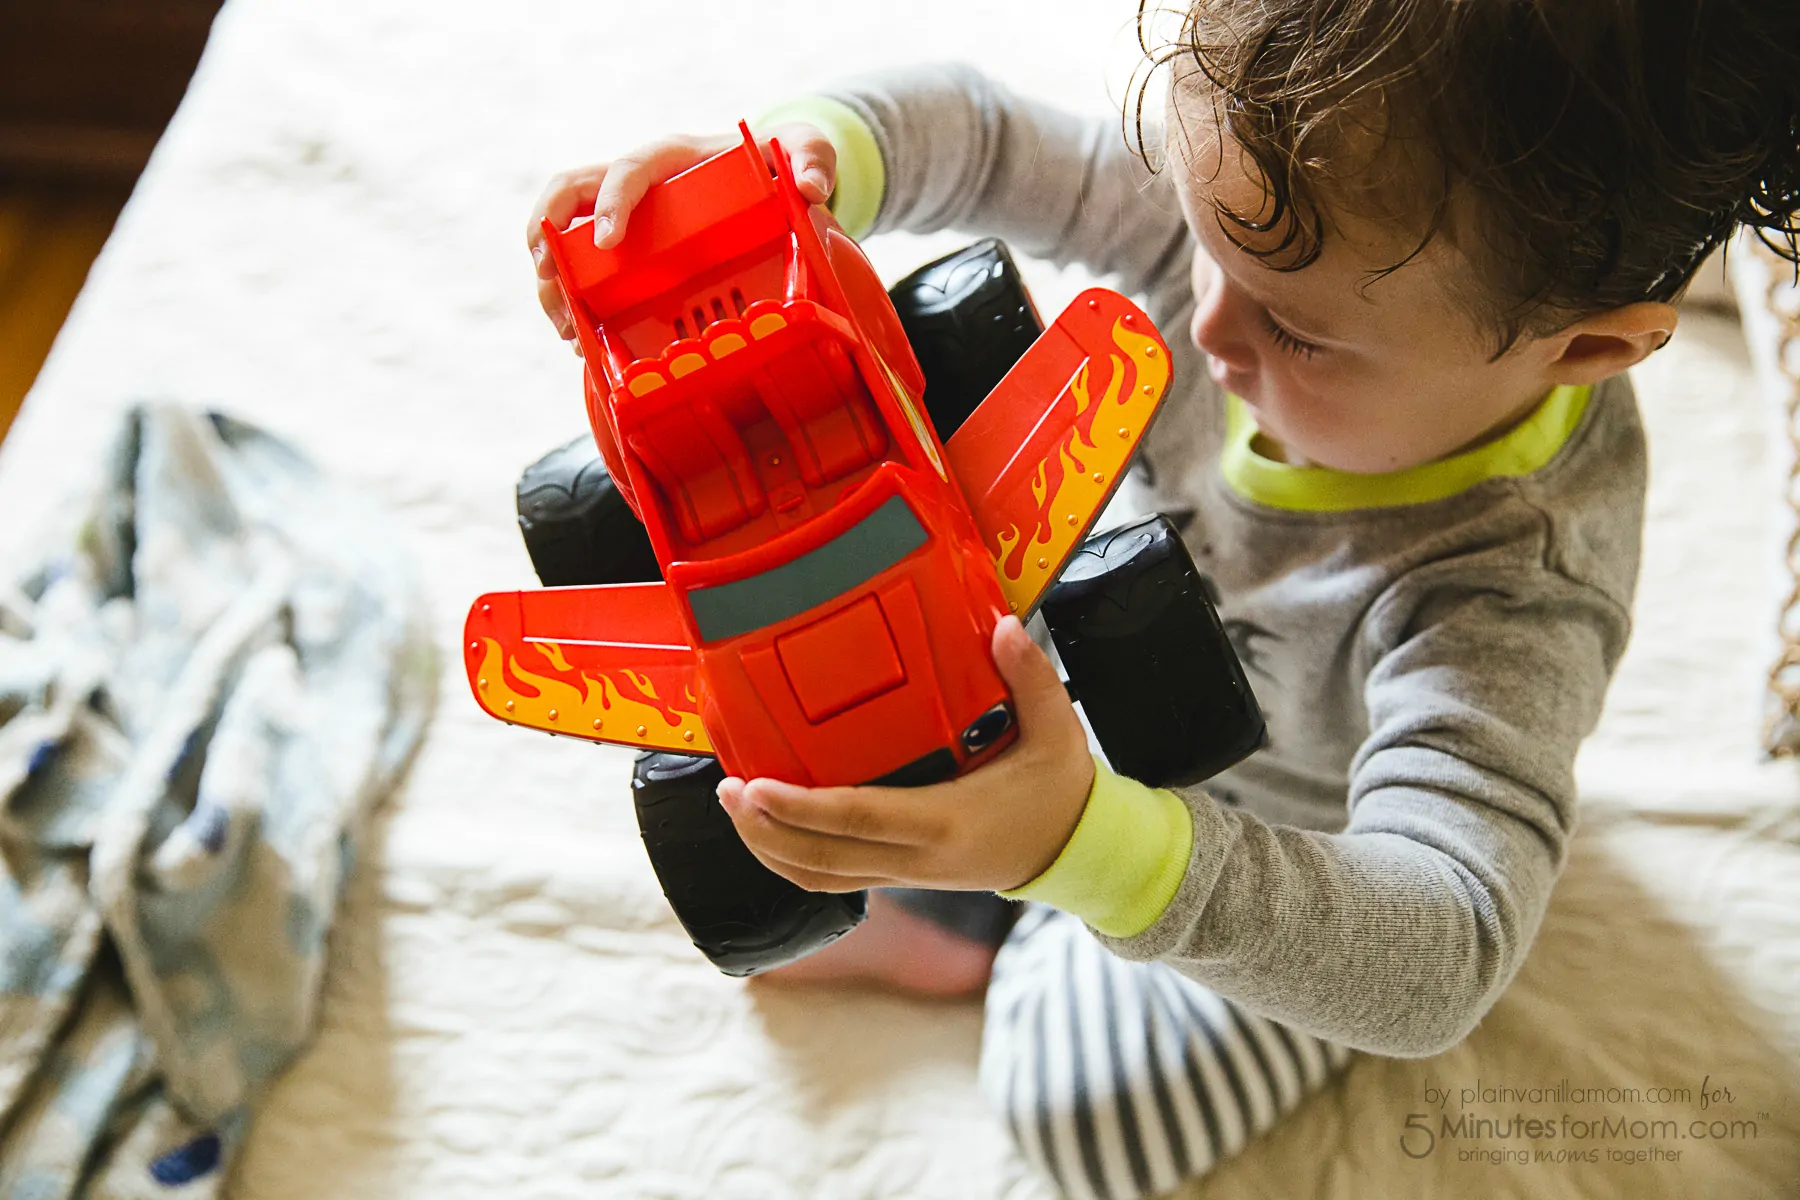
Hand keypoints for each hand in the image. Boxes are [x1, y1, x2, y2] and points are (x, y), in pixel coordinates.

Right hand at [527, 123, 837, 342]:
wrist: (766, 173)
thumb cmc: (776, 159)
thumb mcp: (803, 149)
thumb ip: (814, 157)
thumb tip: (812, 188)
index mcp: (671, 159)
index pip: (629, 169)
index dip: (611, 202)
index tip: (607, 242)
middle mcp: (637, 182)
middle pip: (569, 192)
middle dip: (547, 232)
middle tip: (548, 276)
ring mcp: (625, 215)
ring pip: (564, 233)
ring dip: (553, 279)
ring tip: (565, 326)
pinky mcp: (625, 247)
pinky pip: (584, 268)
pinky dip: (574, 301)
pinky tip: (579, 339)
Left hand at [715, 616, 1096, 892]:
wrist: (1074, 852)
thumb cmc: (1059, 791)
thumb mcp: (1057, 731)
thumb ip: (1030, 677)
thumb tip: (1003, 626)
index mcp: (946, 822)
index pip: (858, 819)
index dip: (800, 809)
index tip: (756, 786)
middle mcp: (918, 857)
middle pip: (821, 859)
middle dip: (764, 829)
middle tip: (728, 789)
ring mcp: (906, 874)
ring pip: (820, 877)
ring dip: (769, 848)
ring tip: (735, 806)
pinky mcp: (901, 875)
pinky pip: (834, 876)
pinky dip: (794, 857)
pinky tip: (770, 826)